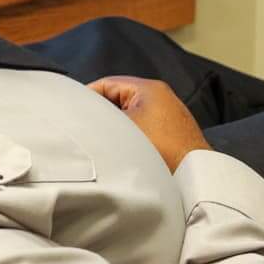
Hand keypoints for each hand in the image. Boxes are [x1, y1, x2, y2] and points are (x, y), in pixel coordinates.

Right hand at [88, 77, 210, 171]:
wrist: (193, 179)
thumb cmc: (158, 148)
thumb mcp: (121, 128)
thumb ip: (98, 118)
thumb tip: (80, 119)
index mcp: (149, 87)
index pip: (105, 84)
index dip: (85, 97)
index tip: (70, 114)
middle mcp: (162, 96)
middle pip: (118, 99)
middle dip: (100, 114)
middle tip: (82, 130)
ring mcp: (169, 116)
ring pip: (130, 116)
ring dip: (115, 128)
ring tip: (99, 142)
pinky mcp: (173, 134)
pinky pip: (143, 129)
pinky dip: (130, 137)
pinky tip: (121, 151)